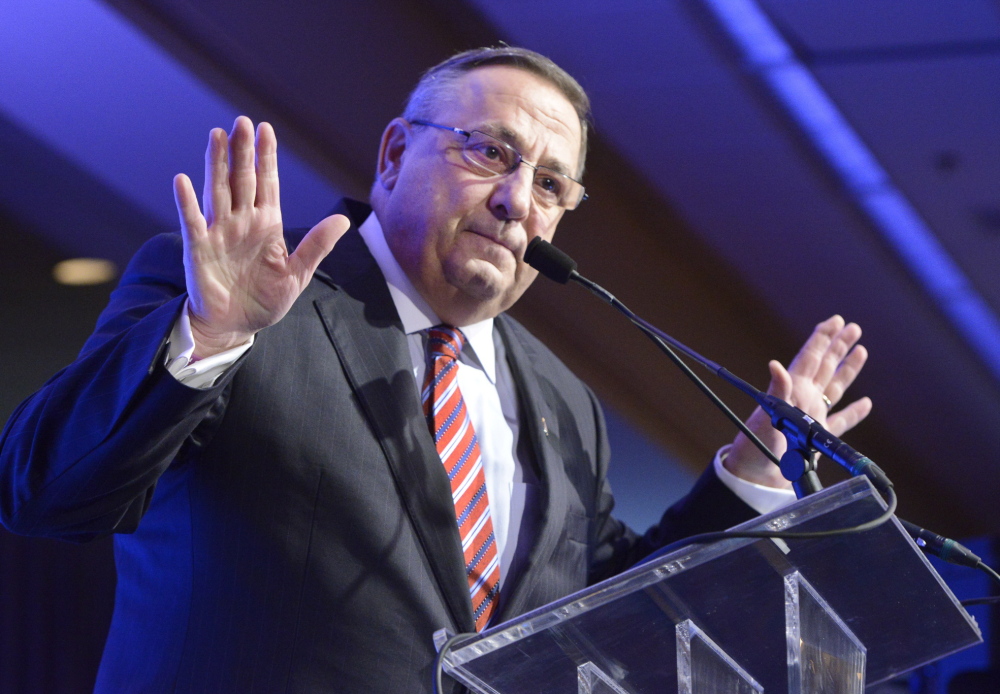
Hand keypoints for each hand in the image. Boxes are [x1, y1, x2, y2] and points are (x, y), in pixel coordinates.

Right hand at [173, 116, 349, 356]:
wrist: (235, 326)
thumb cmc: (265, 300)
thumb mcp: (297, 274)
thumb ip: (316, 245)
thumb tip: (343, 220)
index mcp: (267, 224)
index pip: (266, 182)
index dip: (266, 157)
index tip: (265, 129)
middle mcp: (241, 221)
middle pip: (241, 179)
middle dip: (242, 151)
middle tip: (241, 122)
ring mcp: (219, 232)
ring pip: (217, 191)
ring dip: (215, 164)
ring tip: (216, 136)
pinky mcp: (199, 248)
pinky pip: (192, 221)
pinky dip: (187, 202)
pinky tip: (183, 180)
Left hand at [725, 315, 872, 487]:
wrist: (757, 473)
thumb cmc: (757, 443)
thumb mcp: (767, 413)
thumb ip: (777, 389)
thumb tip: (775, 364)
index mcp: (793, 389)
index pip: (810, 357)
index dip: (822, 338)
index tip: (835, 321)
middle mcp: (804, 399)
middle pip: (825, 366)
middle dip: (838, 345)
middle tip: (852, 327)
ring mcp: (812, 416)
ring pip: (835, 388)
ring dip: (848, 370)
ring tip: (861, 351)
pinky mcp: (818, 438)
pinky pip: (841, 421)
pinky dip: (855, 412)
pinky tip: (866, 403)